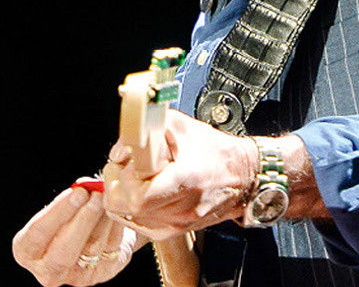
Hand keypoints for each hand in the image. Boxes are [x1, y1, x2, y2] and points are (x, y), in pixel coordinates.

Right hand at [12, 179, 143, 285]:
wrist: (93, 233)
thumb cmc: (69, 216)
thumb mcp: (62, 208)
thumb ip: (69, 200)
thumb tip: (87, 185)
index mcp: (27, 251)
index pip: (38, 234)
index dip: (58, 212)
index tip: (77, 192)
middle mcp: (47, 270)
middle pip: (63, 252)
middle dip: (81, 221)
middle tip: (95, 196)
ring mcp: (75, 277)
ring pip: (90, 249)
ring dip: (101, 220)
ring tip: (107, 197)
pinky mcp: (100, 273)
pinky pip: (110, 249)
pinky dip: (114, 226)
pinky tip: (116, 210)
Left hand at [103, 110, 256, 237]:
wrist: (243, 177)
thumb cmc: (216, 152)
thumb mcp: (181, 126)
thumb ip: (145, 131)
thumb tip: (121, 149)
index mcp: (184, 181)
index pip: (136, 196)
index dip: (121, 176)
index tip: (125, 161)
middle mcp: (180, 209)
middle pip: (123, 208)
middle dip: (116, 185)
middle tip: (124, 167)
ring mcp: (175, 224)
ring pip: (125, 217)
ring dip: (123, 196)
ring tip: (137, 177)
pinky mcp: (172, 231)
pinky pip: (137, 224)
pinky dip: (133, 207)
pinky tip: (145, 190)